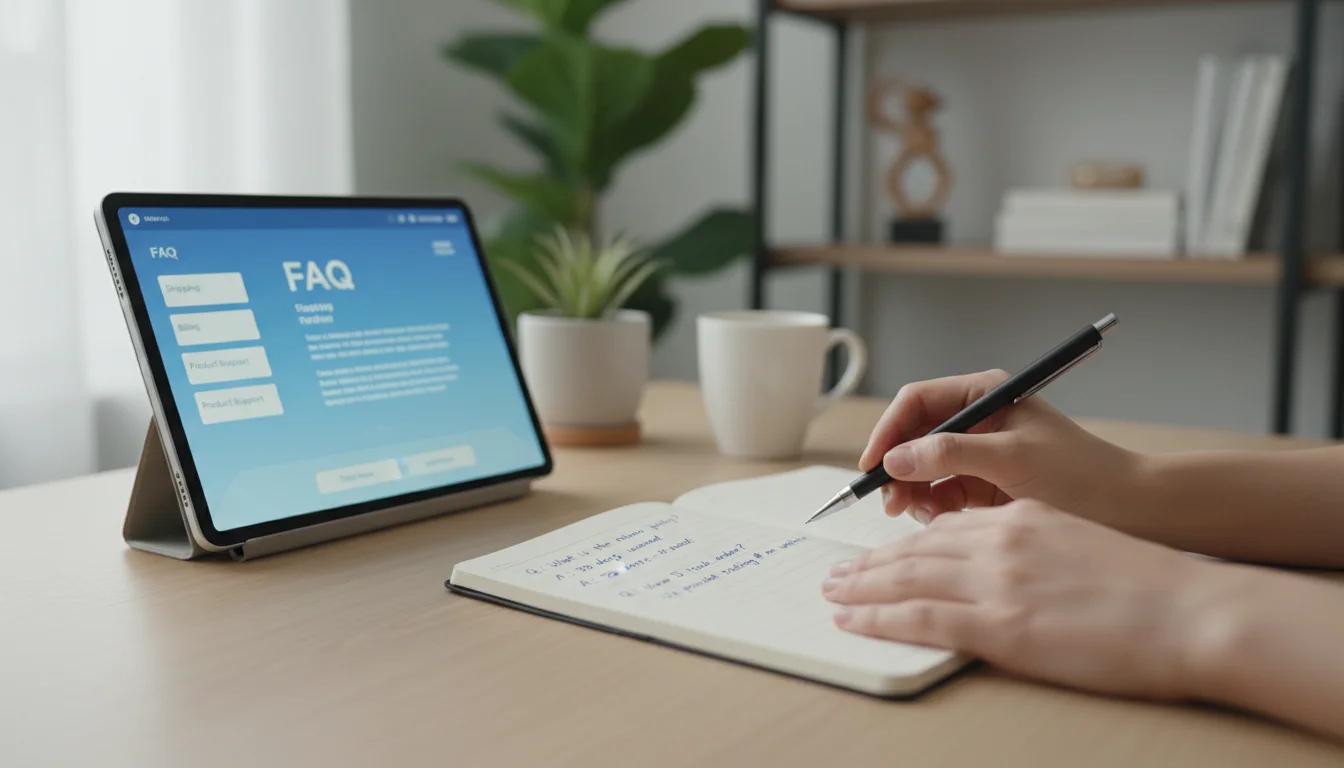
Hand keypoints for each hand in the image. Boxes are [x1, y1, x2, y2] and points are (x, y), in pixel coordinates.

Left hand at [822, 500, 1242, 699]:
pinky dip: (876, 616)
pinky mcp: (1000, 624)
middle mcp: (1002, 541)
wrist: (1192, 612)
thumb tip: (1000, 564)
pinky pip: (919, 616)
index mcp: (1023, 518)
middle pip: (916, 548)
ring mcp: (997, 581)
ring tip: (832, 591)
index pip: (948, 526)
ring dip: (860, 585)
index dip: (908, 542)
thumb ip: (1032, 546)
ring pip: (906, 576)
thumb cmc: (1152, 587)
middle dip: (870, 561)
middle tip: (837, 571)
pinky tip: (850, 617)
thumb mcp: (1081, 543)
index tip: (884, 554)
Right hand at [859, 369, 1142, 525]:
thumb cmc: (1084, 475)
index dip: (888, 432)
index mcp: (986, 394)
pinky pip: (940, 494)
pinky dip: (933, 508)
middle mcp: (978, 419)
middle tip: (890, 500)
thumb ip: (951, 453)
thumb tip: (896, 459)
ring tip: (922, 514)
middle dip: (898, 467)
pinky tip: (943, 521)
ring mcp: (979, 455)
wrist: (1130, 512)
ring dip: (914, 491)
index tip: (873, 465)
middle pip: (913, 436)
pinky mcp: (984, 486)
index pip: (917, 402)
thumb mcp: (1013, 458)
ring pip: (922, 469)